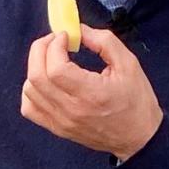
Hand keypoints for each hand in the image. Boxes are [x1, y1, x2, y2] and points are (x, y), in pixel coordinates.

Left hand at [21, 26, 163, 158]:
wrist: (138, 138)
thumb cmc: (137, 100)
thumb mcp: (129, 64)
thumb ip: (103, 42)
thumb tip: (77, 30)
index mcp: (91, 94)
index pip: (56, 68)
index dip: (55, 46)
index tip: (66, 36)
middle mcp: (72, 110)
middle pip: (37, 77)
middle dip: (40, 50)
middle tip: (54, 40)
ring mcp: (61, 122)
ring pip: (30, 90)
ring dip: (36, 67)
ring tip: (53, 59)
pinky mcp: (57, 128)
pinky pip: (29, 108)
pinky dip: (31, 90)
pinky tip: (46, 81)